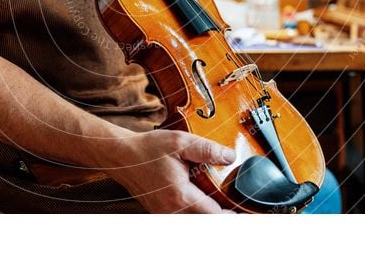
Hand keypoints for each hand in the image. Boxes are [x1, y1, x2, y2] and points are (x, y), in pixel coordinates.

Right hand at [105, 129, 236, 213]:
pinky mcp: (161, 212)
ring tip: (218, 198)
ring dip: (207, 213)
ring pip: (194, 221)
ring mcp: (165, 214)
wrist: (121, 155)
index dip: (232, 213)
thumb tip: (230, 157)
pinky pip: (183, 217)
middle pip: (206, 222)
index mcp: (180, 197)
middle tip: (233, 201)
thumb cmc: (148, 148)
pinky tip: (199, 196)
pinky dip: (195, 210)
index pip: (215, 216)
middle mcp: (172, 211)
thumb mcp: (180, 142)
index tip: (243, 206)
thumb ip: (207, 150)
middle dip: (221, 214)